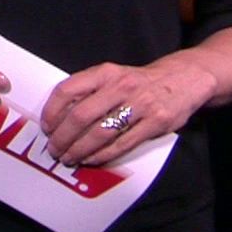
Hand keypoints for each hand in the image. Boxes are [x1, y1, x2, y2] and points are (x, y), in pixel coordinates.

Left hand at [41, 57, 218, 165]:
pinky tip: (90, 159)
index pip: (67, 90)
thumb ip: (89, 90)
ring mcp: (140, 105)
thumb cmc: (139, 81)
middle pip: (81, 116)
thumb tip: (59, 117)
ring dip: (79, 150)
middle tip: (54, 149)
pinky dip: (102, 155)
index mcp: (105, 72)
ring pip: (100, 133)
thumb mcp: (112, 75)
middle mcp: (121, 86)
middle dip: (63, 137)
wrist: (185, 78)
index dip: (52, 112)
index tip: (46, 127)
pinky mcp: (156, 123)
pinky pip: (122, 144)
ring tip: (69, 158)